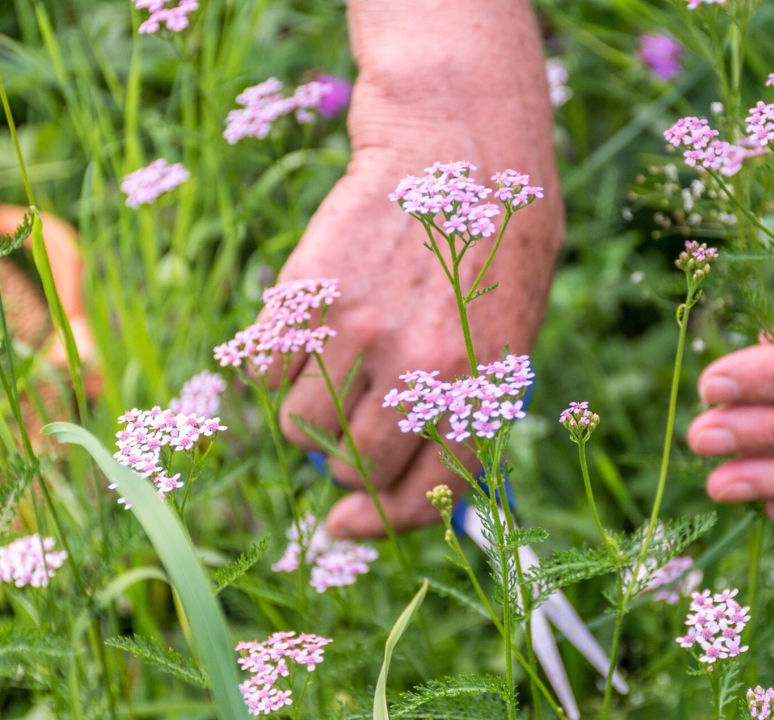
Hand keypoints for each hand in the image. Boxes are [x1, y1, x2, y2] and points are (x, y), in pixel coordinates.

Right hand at [269, 0, 561, 538]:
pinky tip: (305, 333)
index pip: (426, 489)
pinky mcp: (307, 292)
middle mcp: (417, 367)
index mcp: (478, 383)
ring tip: (332, 369)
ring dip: (307, 414)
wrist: (458, 144)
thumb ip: (461, 406)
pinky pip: (265, 368)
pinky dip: (275, 366)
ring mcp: (357, 329)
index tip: (348, 524)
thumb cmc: (491, 245)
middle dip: (346, 461)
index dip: (383, 522)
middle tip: (347, 429)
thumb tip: (394, 482)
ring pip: (299, 424)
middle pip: (354, 464)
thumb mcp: (509, 331)